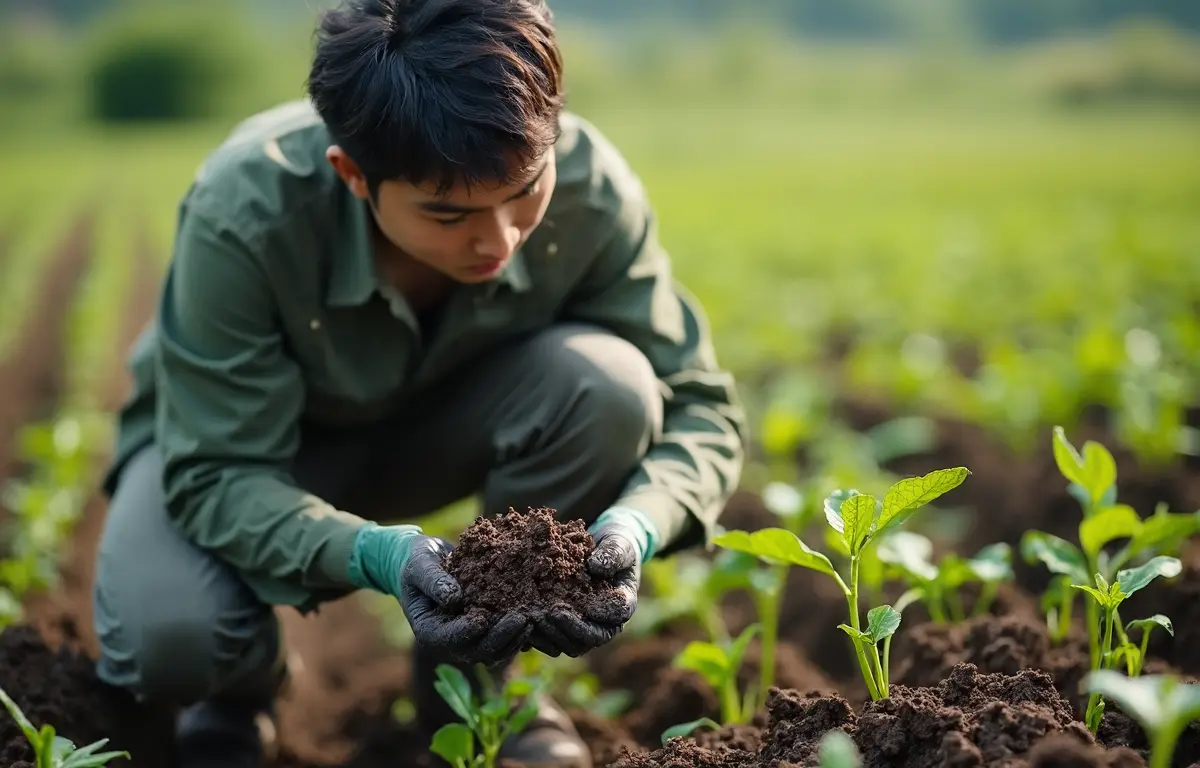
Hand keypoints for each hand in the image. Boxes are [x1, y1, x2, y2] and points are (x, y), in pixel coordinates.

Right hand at [399, 535, 533, 666]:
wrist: (427, 560)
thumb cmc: (417, 562)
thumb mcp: (419, 566)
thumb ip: (433, 581)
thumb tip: (454, 598)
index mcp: (430, 630)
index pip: (449, 639)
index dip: (466, 632)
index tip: (482, 618)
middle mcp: (451, 639)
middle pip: (477, 651)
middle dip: (500, 638)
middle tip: (521, 619)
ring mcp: (470, 636)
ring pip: (495, 650)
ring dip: (514, 639)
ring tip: (532, 618)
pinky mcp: (486, 628)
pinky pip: (504, 638)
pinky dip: (519, 632)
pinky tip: (536, 616)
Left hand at [525, 523, 639, 657]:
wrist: (601, 545)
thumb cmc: (616, 544)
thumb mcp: (619, 543)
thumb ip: (612, 553)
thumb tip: (596, 566)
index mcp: (622, 605)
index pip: (612, 621)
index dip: (594, 619)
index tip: (572, 608)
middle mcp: (605, 623)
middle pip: (589, 641)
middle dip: (568, 630)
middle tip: (547, 614)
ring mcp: (585, 626)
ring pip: (569, 645)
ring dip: (550, 636)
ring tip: (531, 618)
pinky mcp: (565, 626)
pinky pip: (552, 639)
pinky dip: (537, 635)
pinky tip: (520, 621)